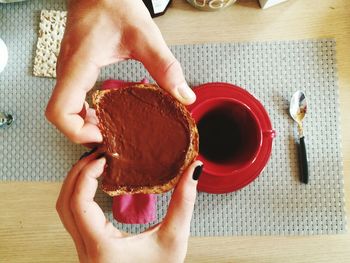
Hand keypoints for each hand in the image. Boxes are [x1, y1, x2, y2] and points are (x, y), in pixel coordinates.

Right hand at [45, 0, 195, 143]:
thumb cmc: (114, 4)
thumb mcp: (145, 36)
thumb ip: (165, 67)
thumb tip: (184, 96)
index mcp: (78, 66)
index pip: (59, 112)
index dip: (77, 132)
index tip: (102, 135)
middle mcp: (67, 72)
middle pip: (61, 116)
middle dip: (83, 132)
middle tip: (111, 138)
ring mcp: (68, 71)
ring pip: (64, 109)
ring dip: (84, 124)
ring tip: (110, 129)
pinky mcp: (74, 70)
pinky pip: (71, 100)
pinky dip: (86, 112)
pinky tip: (106, 113)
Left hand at [56, 151, 202, 262]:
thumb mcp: (175, 238)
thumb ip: (184, 202)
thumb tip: (194, 169)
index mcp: (102, 247)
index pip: (79, 203)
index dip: (86, 175)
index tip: (103, 158)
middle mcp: (86, 250)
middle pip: (64, 204)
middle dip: (78, 174)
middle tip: (97, 154)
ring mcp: (85, 250)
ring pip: (65, 210)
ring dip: (76, 184)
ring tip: (95, 165)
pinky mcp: (89, 247)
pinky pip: (74, 216)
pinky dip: (80, 195)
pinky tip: (96, 184)